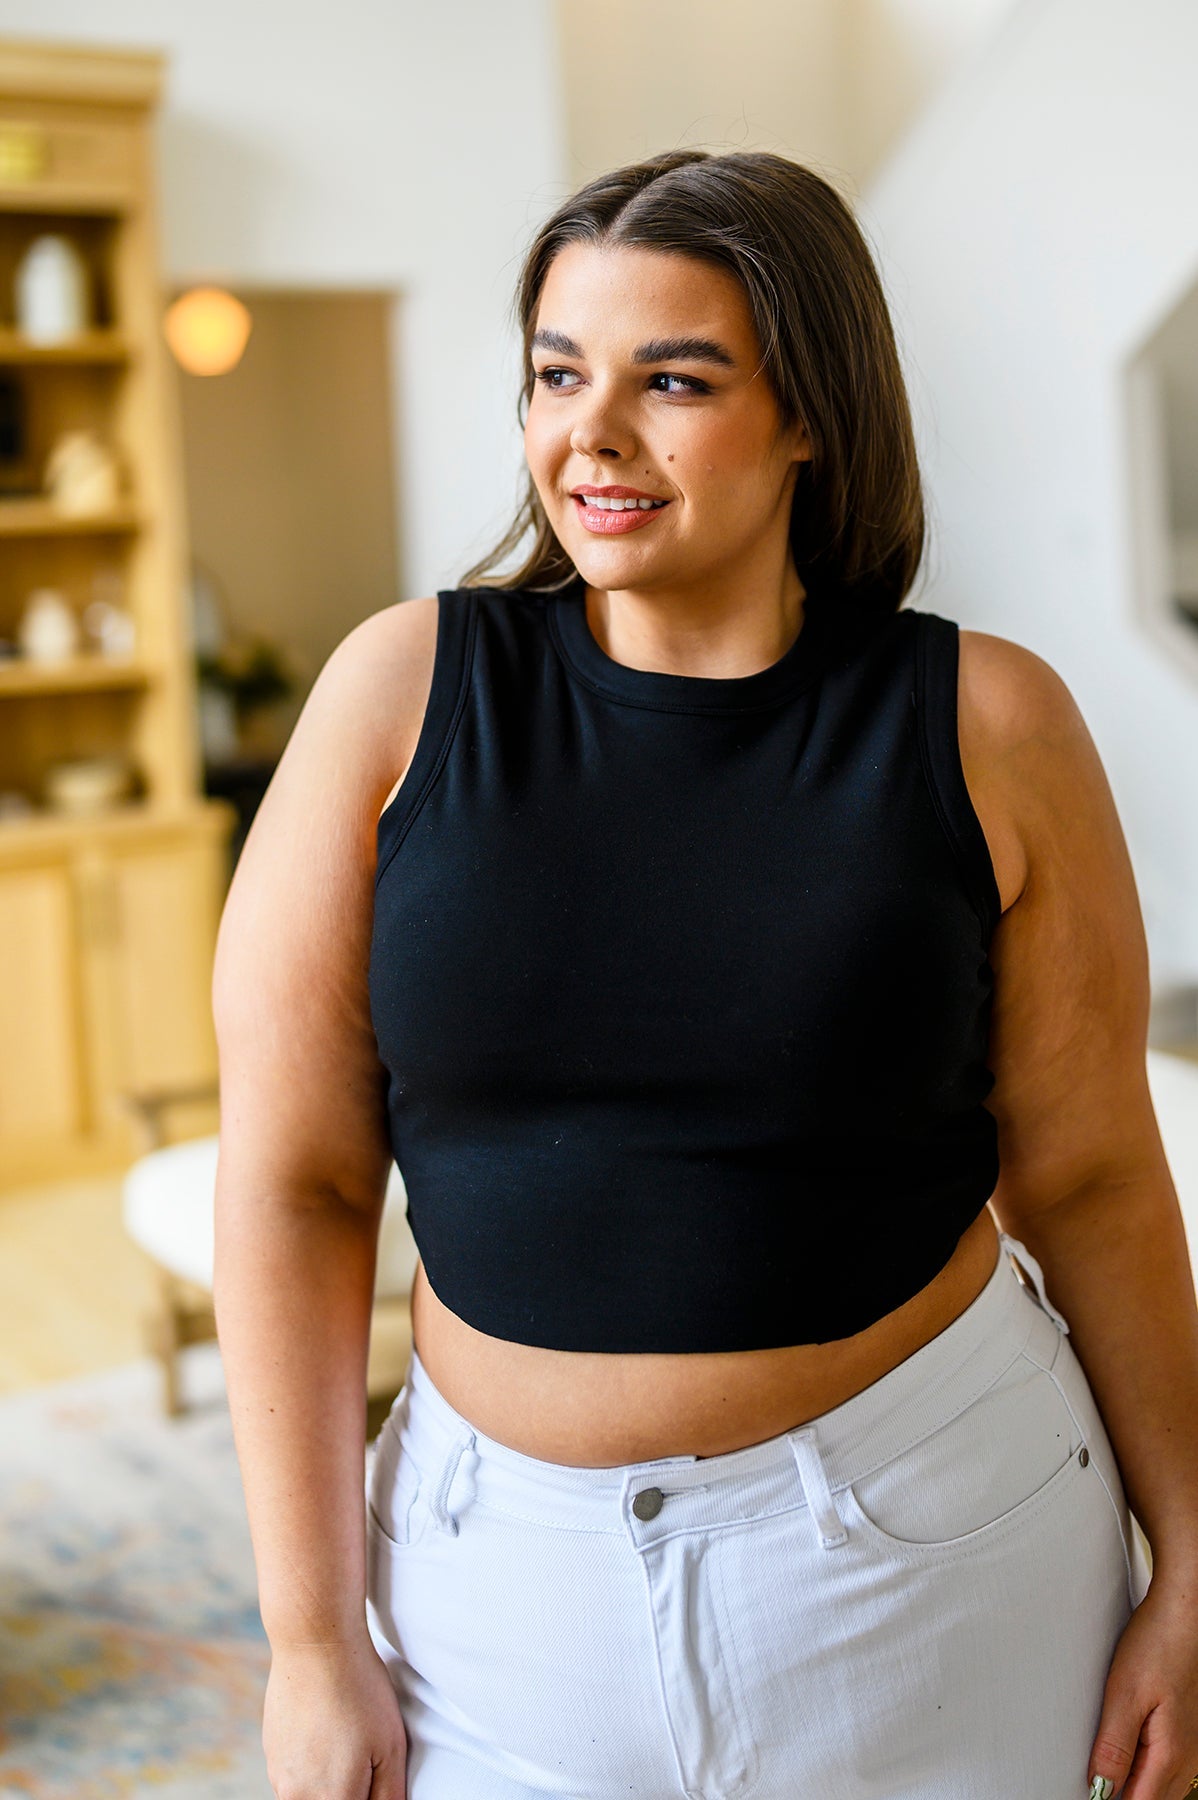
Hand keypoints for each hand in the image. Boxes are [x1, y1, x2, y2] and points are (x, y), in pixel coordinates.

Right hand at [263, 1636, 407, 1798]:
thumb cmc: (358, 1690)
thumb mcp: (391, 1745)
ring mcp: (279, 1776)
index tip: (372, 1774)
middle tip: (362, 1757)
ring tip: (346, 1741)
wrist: (314, 1643)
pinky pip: (293, 1778)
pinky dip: (311, 1767)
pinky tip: (326, 1732)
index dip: (367, 1796)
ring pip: (309, 1797)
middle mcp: (298, 1797)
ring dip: (328, 1786)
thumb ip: (388, 1794)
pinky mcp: (271, 1755)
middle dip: (349, 1792)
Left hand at [1088, 1579, 1197, 1798]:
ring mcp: (1190, 1748)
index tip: (1085, 1793)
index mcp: (1171, 1755)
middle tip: (1089, 1783)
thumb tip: (1100, 1789)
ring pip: (1160, 1788)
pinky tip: (1125, 1756)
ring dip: (1132, 1787)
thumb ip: (1114, 1746)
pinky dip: (1143, 1771)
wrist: (1186, 1614)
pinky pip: (1165, 1769)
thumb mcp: (1125, 1693)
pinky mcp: (1185, 1733)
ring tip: (1100, 1772)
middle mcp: (1187, 1759)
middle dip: (1120, 1797)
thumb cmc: (1158, 1643)